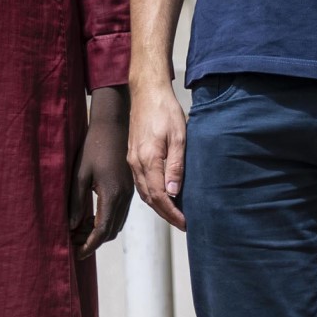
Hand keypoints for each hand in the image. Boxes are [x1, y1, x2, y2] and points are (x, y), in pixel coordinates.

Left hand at [69, 91, 131, 257]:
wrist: (114, 125)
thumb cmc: (93, 146)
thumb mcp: (79, 174)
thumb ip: (76, 202)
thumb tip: (72, 226)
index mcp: (112, 194)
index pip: (102, 230)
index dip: (89, 245)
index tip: (77, 254)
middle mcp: (124, 197)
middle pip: (111, 231)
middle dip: (92, 241)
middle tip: (73, 241)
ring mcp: (129, 193)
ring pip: (116, 224)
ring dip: (99, 231)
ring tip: (78, 230)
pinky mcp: (129, 188)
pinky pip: (119, 213)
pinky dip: (106, 221)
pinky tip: (90, 216)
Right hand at [127, 78, 186, 229]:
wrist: (147, 92)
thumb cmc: (165, 111)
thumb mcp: (179, 136)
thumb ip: (176, 166)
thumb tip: (173, 193)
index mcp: (148, 160)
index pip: (158, 196)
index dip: (172, 213)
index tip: (185, 223)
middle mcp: (136, 163)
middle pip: (149, 198)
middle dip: (166, 214)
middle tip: (182, 223)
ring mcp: (132, 160)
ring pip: (143, 192)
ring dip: (158, 206)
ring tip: (175, 214)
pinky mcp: (132, 155)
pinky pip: (140, 182)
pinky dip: (151, 194)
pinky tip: (162, 195)